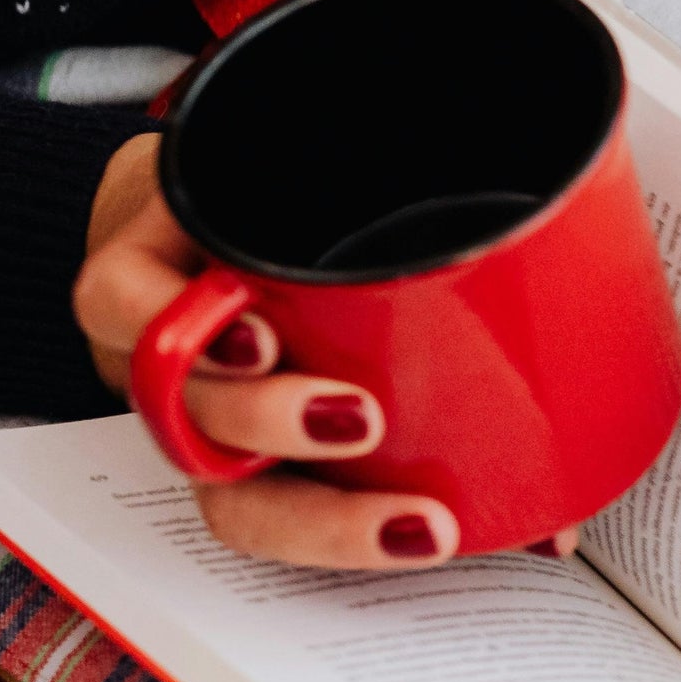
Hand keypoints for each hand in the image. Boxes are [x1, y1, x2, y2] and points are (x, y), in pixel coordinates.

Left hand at [74, 134, 559, 568]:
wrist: (210, 140)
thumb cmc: (311, 244)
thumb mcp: (388, 329)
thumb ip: (462, 414)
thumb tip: (560, 519)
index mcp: (249, 435)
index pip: (274, 518)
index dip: (342, 541)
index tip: (438, 533)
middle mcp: (194, 399)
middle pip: (225, 489)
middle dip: (312, 511)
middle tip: (412, 494)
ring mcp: (153, 334)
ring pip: (180, 407)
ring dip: (260, 418)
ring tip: (347, 404)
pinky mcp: (126, 255)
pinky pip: (120, 305)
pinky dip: (172, 323)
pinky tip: (245, 317)